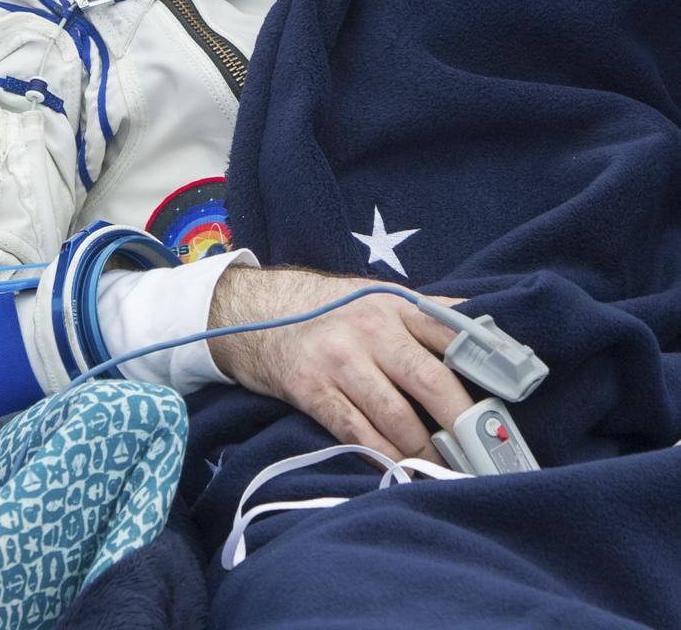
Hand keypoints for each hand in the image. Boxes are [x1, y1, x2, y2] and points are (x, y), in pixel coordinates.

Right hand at [208, 266, 473, 462]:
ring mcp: (339, 359)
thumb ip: (425, 315)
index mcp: (394, 304)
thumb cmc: (329, 310)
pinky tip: (399, 469)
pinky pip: (356, 432)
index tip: (511, 398)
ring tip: (445, 469)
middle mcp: (370, 328)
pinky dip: (382, 456)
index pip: (451, 332)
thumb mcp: (377, 297)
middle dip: (463, 422)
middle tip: (485, 453)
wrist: (254, 312)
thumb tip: (486, 328)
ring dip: (424, 451)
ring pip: (396, 416)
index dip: (485, 366)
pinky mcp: (312, 389)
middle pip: (431, 380)